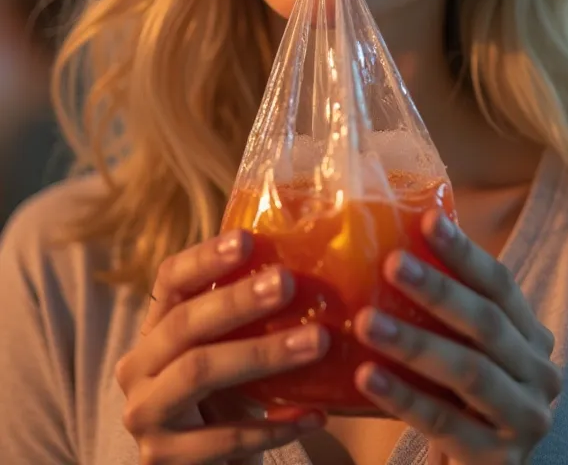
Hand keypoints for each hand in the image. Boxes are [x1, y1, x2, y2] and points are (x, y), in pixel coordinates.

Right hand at [115, 231, 328, 464]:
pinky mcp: (163, 461)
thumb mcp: (227, 353)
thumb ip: (247, 318)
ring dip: (263, 354)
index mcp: (154, 331)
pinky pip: (224, 439)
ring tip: (317, 340)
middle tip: (288, 281)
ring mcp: (145, 416)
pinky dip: (273, 426)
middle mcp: (137, 369)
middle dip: (238, 300)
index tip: (247, 238)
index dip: (205, 258)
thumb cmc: (225, 402)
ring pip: (199, 373)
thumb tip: (308, 261)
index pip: (170, 281)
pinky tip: (315, 415)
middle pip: (185, 324)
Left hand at [352, 211, 561, 463]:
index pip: (501, 285)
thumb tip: (390, 240)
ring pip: (469, 372)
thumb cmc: (459, 398)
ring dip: (414, 343)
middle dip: (438, 290)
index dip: (465, 252)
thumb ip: (444, 308)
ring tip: (365, 321)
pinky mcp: (498, 462)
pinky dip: (404, 397)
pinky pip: (445, 422)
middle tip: (392, 263)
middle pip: (487, 324)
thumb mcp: (462, 348)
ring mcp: (525, 420)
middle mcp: (539, 374)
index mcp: (531, 336)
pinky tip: (367, 376)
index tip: (427, 219)